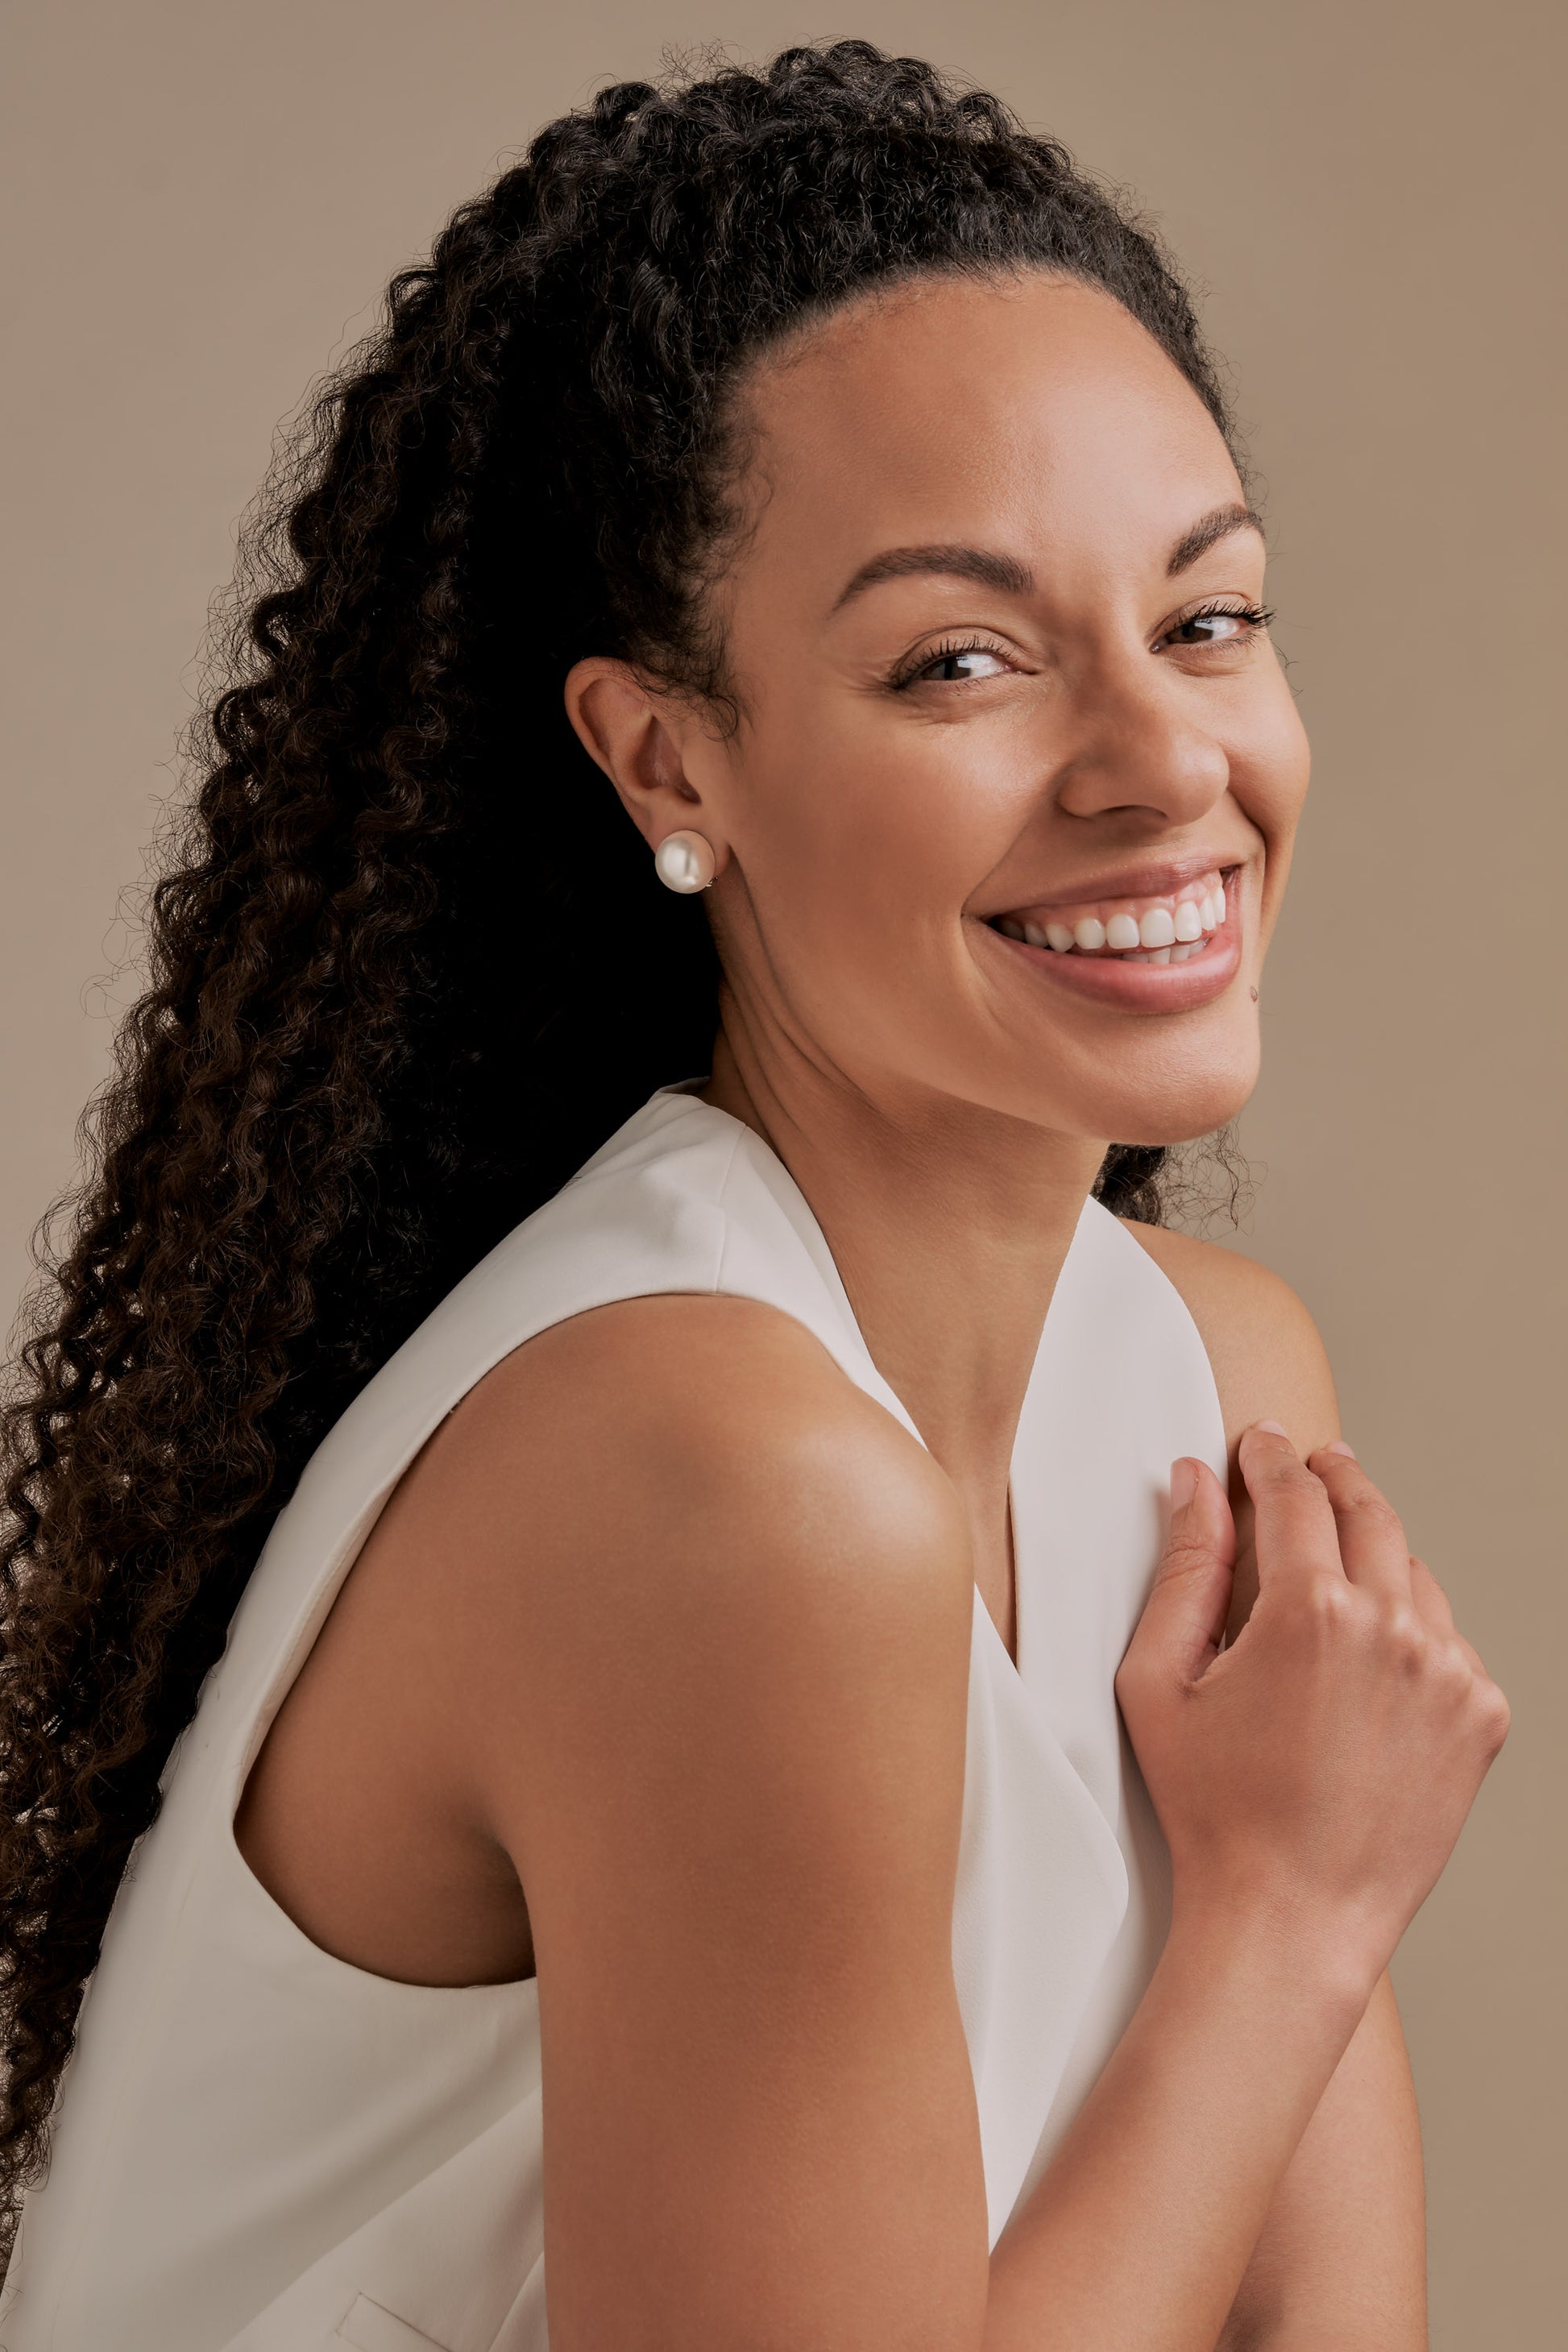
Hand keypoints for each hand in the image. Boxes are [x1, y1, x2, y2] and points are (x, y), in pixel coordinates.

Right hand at [1115, 1427, 1509, 1988]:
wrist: (1291, 1918)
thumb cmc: (1215, 1812)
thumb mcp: (1162, 1680)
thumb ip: (1183, 1568)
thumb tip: (1196, 1485)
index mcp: (1310, 1612)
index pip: (1294, 1494)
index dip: (1270, 1458)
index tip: (1261, 1445)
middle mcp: (1393, 1631)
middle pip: (1367, 1512)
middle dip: (1332, 1479)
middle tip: (1310, 1469)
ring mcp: (1448, 1675)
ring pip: (1414, 1573)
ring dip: (1374, 1555)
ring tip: (1334, 1572)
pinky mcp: (1480, 1717)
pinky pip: (1447, 1639)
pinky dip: (1411, 1629)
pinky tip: (1368, 1656)